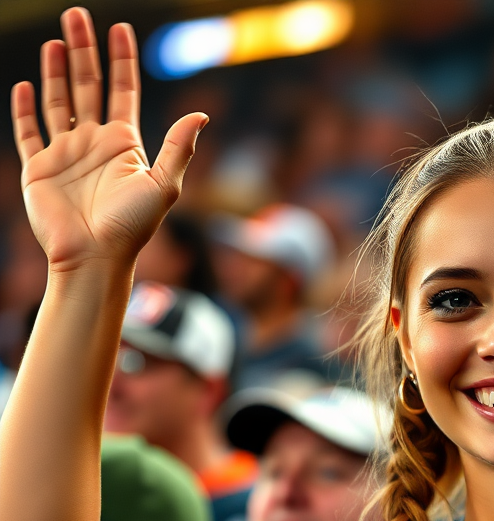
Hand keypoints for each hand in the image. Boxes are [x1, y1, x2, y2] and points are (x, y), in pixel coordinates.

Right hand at [10, 8, 206, 272]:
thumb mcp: (163, 185)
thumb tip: (202, 115)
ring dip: (55, 70)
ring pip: (59, 101)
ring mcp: (66, 154)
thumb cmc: (132, 227)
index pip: (123, 90)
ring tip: (57, 40)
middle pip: (87, 85)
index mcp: (125, 144)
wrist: (95, 257)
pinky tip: (25, 84)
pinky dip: (26, 108)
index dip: (122, 59)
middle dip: (83, 49)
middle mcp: (95, 144)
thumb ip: (179, 148)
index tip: (120, 28)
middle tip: (77, 15)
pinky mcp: (40, 168)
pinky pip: (30, 131)